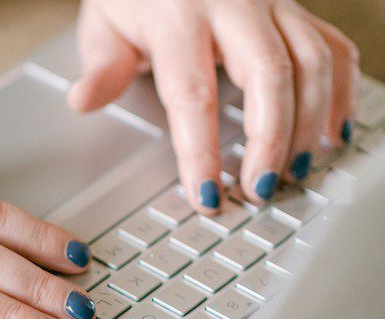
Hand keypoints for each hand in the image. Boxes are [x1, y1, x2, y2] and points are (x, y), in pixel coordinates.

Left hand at [69, 0, 359, 212]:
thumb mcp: (104, 24)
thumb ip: (102, 67)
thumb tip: (83, 100)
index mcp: (177, 14)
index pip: (193, 93)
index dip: (202, 151)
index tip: (207, 194)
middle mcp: (233, 4)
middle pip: (270, 76)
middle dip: (270, 142)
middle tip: (260, 190)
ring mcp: (272, 3)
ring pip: (312, 62)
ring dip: (310, 123)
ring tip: (295, 170)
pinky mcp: (296, 8)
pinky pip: (333, 48)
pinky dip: (340, 92)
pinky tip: (330, 132)